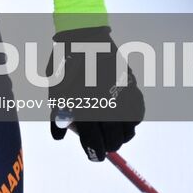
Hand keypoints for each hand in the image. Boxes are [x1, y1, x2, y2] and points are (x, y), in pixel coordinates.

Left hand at [47, 26, 143, 160]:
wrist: (83, 38)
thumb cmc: (65, 66)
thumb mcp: (55, 92)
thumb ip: (58, 116)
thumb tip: (60, 137)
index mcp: (85, 110)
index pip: (95, 145)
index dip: (95, 154)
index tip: (95, 154)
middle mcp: (107, 105)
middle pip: (115, 142)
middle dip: (108, 145)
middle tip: (103, 141)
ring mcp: (122, 97)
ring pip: (129, 131)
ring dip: (121, 134)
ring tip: (112, 129)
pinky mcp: (132, 87)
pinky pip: (137, 113)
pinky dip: (131, 119)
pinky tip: (122, 115)